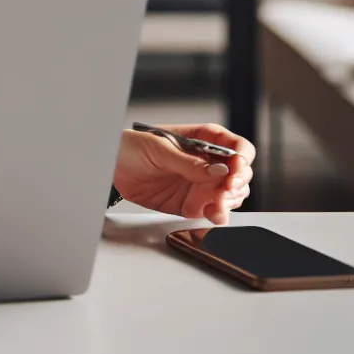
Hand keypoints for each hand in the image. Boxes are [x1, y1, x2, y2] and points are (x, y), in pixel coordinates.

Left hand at [112, 124, 254, 224]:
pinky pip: (214, 210)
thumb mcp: (160, 148)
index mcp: (204, 139)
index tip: (234, 170)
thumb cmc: (133, 146)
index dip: (241, 159)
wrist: (112, 168)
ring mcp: (202, 184)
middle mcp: (208, 162)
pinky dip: (219, 214)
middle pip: (240, 173)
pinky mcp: (193, 203)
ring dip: (229, 201)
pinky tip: (214, 214)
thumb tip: (217, 170)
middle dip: (237, 183)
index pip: (237, 147)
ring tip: (216, 205)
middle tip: (225, 190)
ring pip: (232, 194)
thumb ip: (188, 162)